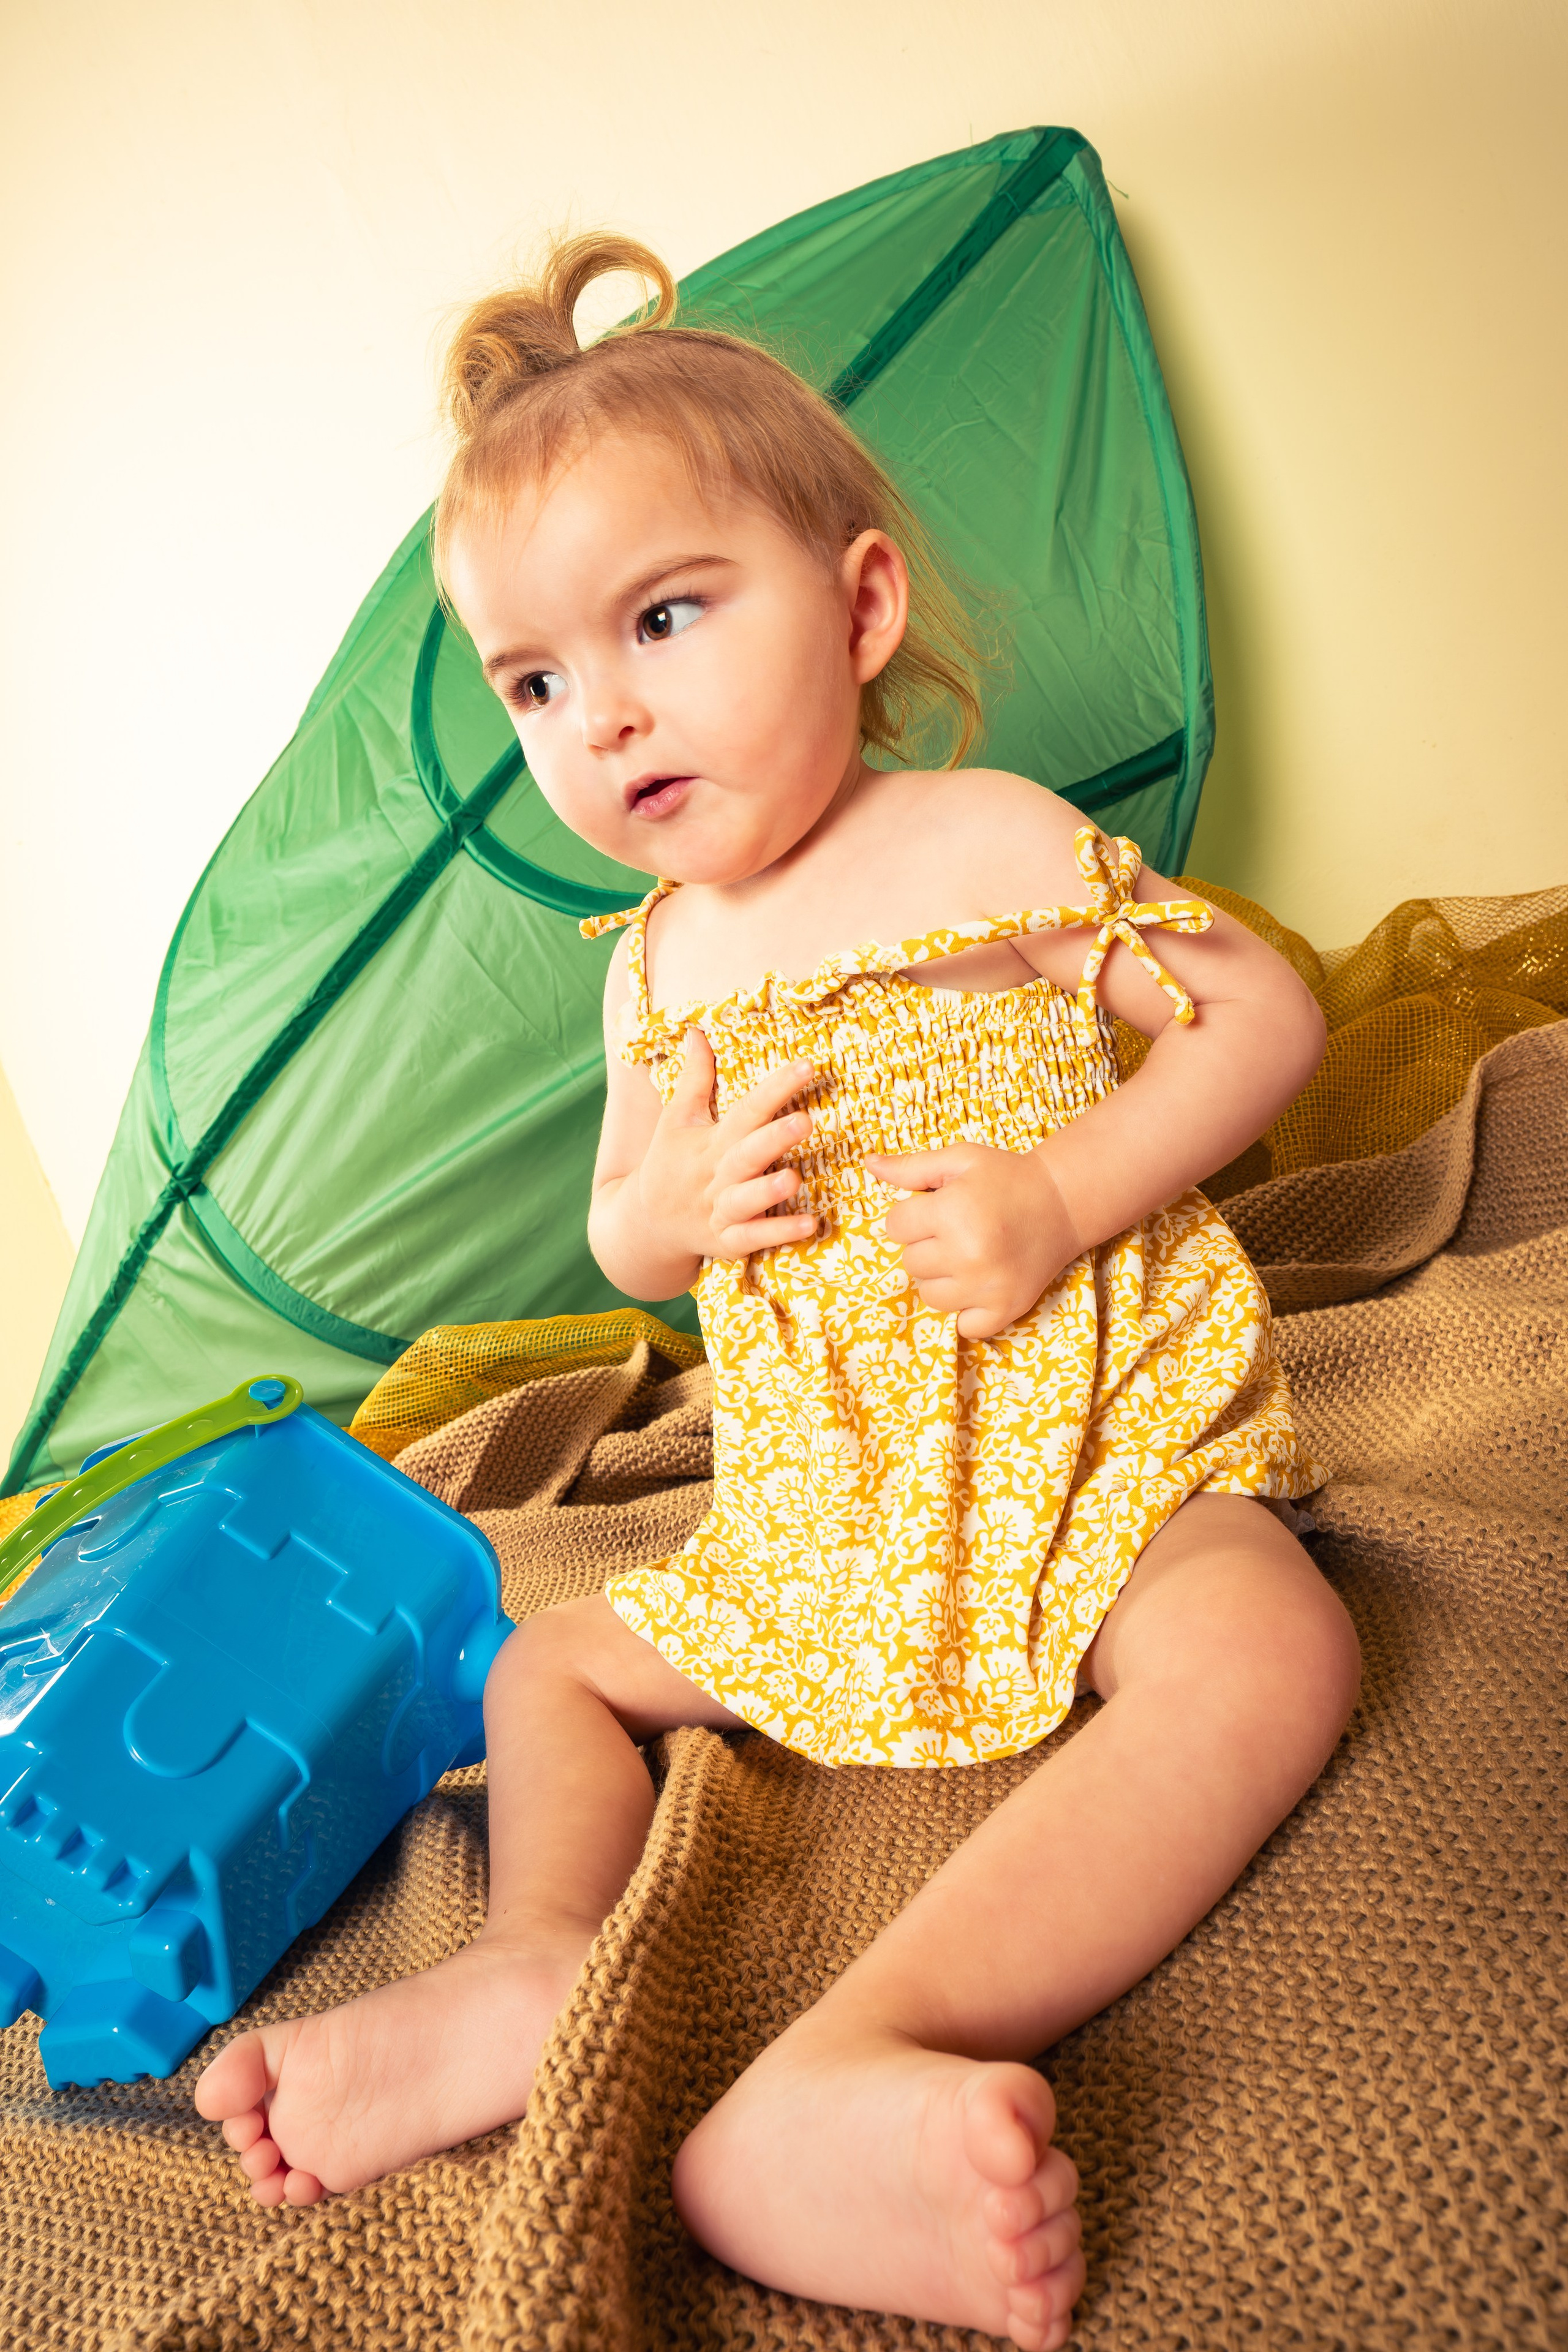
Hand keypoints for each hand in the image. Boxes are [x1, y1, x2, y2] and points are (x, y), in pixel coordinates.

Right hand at [638, 1029, 816, 1261]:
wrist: (645, 1223)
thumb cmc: (669, 1163)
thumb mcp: (677, 1119)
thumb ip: (694, 1078)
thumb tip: (696, 1030)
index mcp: (711, 1142)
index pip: (746, 1110)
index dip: (776, 1088)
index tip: (807, 1066)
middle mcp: (717, 1175)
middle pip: (747, 1154)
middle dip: (773, 1139)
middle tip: (805, 1121)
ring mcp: (721, 1210)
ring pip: (746, 1200)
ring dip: (769, 1191)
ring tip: (794, 1179)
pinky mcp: (727, 1242)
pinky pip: (752, 1239)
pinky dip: (778, 1235)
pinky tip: (810, 1225)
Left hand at [864, 1142, 1083, 1339]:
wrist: (1062, 1204)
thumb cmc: (1006, 1177)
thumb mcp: (960, 1160)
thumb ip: (911, 1167)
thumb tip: (869, 1165)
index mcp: (953, 1212)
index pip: (895, 1226)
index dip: (912, 1215)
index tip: (937, 1210)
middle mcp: (968, 1253)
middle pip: (910, 1262)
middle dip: (926, 1245)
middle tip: (958, 1230)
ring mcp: (988, 1287)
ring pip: (930, 1295)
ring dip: (941, 1278)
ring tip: (967, 1255)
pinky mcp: (1006, 1310)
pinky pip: (962, 1325)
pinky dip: (966, 1310)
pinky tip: (980, 1283)